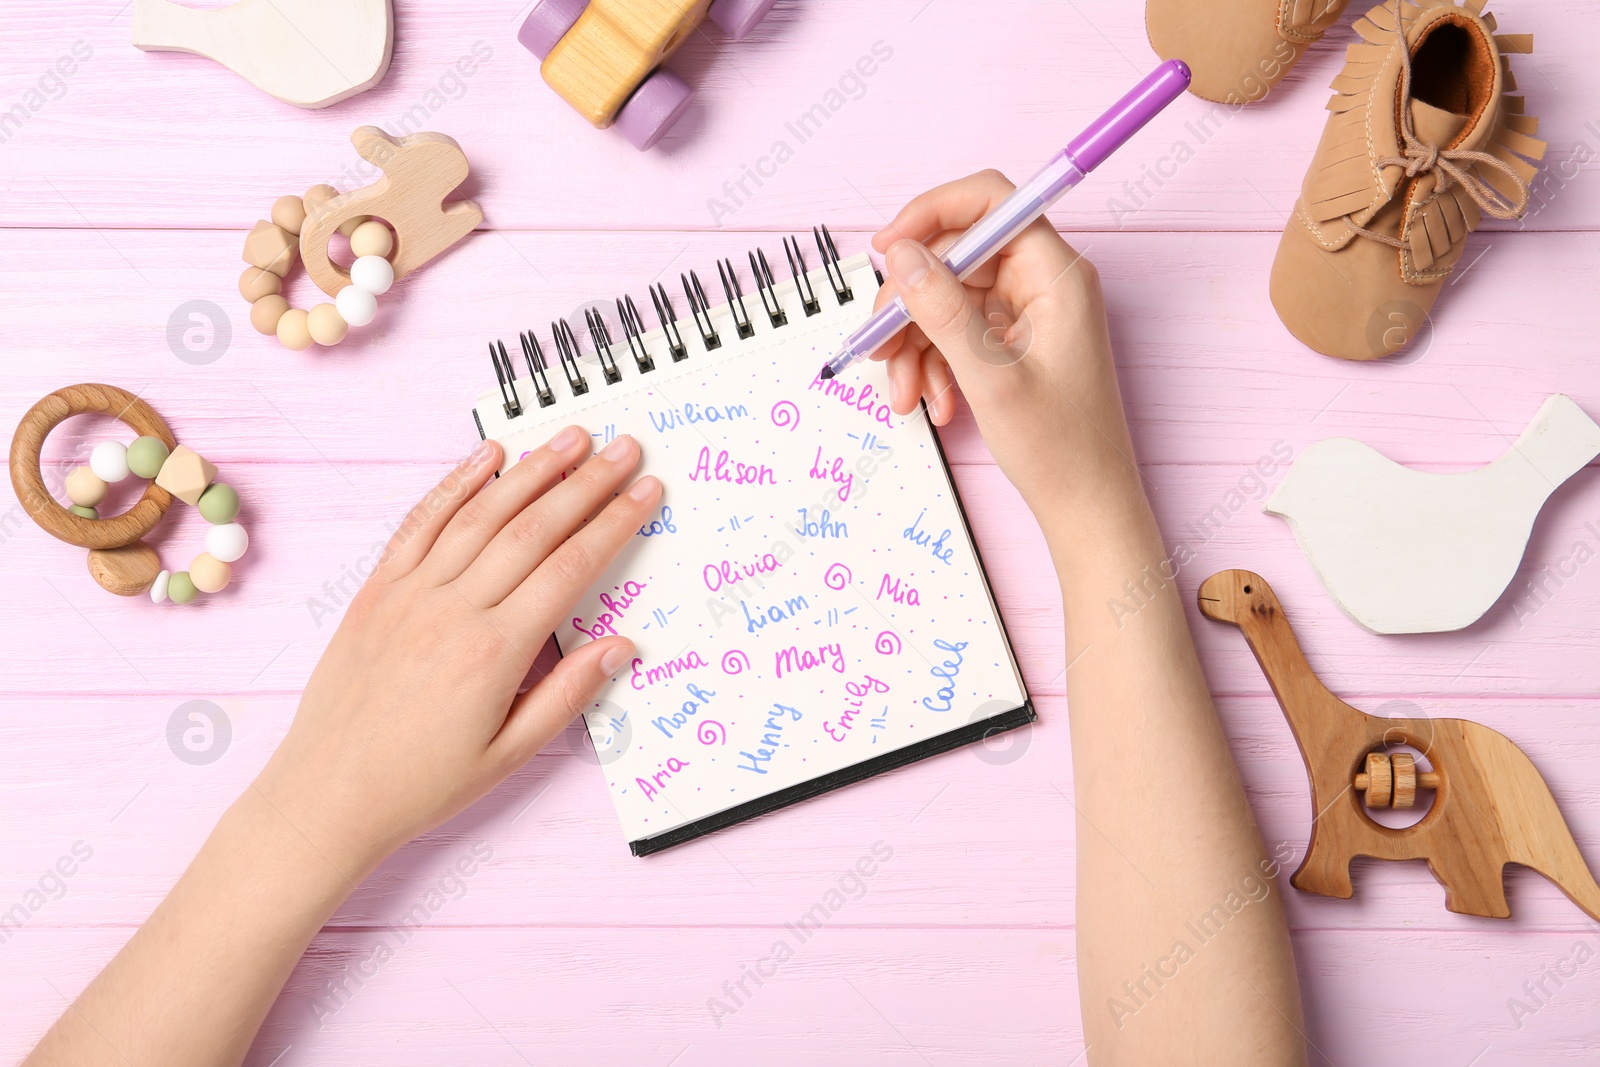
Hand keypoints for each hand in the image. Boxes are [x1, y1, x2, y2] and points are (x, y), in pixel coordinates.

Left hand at [253, 429, 660, 872]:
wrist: (328, 794)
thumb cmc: (421, 783)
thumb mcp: (508, 756)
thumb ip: (567, 696)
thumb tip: (621, 646)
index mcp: (494, 653)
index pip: (570, 569)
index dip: (614, 524)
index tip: (645, 493)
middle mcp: (453, 611)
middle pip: (534, 529)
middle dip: (587, 484)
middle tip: (624, 449)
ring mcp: (411, 594)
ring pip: (482, 515)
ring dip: (532, 470)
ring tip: (571, 438)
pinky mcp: (377, 590)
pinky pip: (421, 523)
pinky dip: (457, 484)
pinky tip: (488, 456)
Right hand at [870, 170, 1141, 519]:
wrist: (1086, 508)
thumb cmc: (1061, 449)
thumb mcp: (990, 378)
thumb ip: (943, 310)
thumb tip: (903, 255)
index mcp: (1055, 275)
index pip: (990, 202)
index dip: (932, 213)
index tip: (887, 249)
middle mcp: (1042, 284)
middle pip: (955, 256)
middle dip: (910, 302)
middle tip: (877, 344)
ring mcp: (1026, 314)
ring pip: (946, 299)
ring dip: (914, 343)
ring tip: (904, 394)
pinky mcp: (1011, 343)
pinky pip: (955, 333)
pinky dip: (933, 364)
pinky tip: (934, 404)